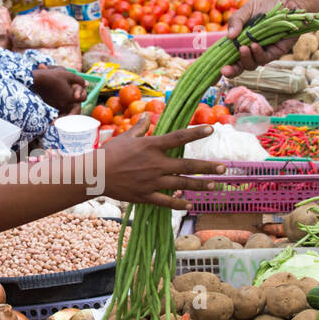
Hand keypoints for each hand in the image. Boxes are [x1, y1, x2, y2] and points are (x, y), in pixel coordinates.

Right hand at [32, 66, 86, 113]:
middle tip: (72, 87)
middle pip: (75, 101)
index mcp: (70, 97)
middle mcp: (64, 104)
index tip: (79, 87)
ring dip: (68, 96)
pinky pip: (59, 103)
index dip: (83, 92)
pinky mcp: (50, 105)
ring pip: (67, 103)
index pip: (83, 98)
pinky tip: (56, 89)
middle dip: (75, 94)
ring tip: (63, 87)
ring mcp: (56, 105)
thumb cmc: (53, 76)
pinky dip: (60, 98)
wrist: (36, 80)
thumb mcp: (68, 75)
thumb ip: (79, 80)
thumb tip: (87, 84)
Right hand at [100, 118, 225, 209]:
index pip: (178, 138)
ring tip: (215, 185)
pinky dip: (179, 203)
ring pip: (181, 184)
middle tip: (224, 168)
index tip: (211, 129)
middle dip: (207, 167)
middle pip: (187, 166)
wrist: (95, 174)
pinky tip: (190, 204)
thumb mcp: (125, 137)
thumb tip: (145, 115)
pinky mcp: (146, 195)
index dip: (196, 133)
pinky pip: (166, 201)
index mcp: (151, 146)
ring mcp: (152, 181)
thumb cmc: (109, 153)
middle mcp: (156, 164)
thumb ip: (139, 128)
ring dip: (200, 185)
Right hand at [222, 0, 306, 77]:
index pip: (230, 56)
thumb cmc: (268, 3)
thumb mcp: (247, 9)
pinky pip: (264, 58)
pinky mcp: (276, 52)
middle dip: (232, 70)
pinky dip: (258, 54)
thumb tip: (229, 37)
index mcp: (241, 40)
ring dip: (245, 59)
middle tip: (225, 69)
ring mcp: (263, 51)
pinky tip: (255, 45)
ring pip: (251, 64)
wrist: (289, 1)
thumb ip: (236, 21)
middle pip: (239, 66)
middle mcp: (251, 48)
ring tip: (244, 48)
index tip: (219, 68)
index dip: (224, 64)